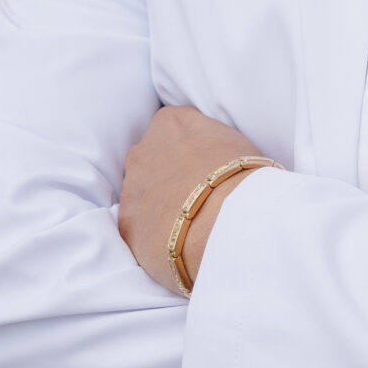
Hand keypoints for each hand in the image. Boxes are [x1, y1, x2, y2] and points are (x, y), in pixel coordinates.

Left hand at [118, 106, 268, 293]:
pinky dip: (153, 235)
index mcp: (170, 122)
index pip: (174, 129)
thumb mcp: (234, 143)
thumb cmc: (240, 178)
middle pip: (151, 159)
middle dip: (167, 176)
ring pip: (141, 195)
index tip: (206, 168)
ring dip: (158, 206)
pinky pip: (139, 228)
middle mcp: (142, 150)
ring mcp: (131, 187)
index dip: (191, 151)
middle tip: (196, 197)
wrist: (224, 221)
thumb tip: (214, 159)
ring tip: (189, 225)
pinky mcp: (127, 226)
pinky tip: (177, 244)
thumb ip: (213, 144)